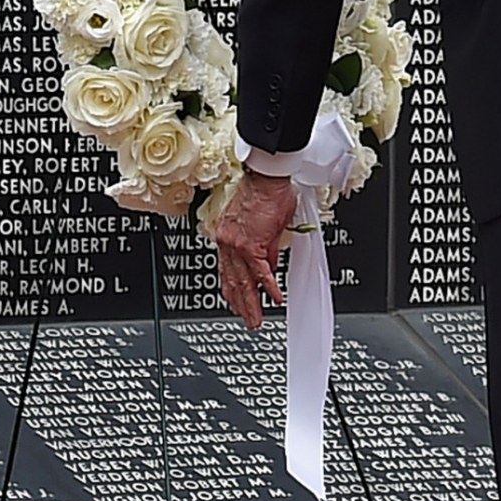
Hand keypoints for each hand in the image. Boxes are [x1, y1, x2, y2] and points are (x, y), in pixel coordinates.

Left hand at [214, 170, 296, 328]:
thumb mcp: (261, 228)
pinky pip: (261, 271)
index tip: (236, 303)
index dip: (232, 289)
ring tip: (256, 319)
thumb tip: (268, 269)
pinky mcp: (251, 243)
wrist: (265, 181)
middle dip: (241, 304)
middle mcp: (226, 241)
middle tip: (248, 320)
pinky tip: (274, 298)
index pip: (226, 270)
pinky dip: (269, 286)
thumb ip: (263, 250)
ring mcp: (236, 243)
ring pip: (243, 280)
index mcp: (226, 237)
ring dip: (251, 303)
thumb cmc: (264, 196)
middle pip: (233, 280)